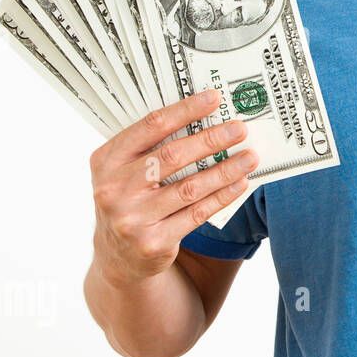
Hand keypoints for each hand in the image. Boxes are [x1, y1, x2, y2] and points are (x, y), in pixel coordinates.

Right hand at [89, 89, 255, 282]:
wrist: (118, 258)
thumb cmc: (130, 201)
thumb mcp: (125, 172)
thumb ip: (152, 148)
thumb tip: (206, 119)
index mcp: (106, 161)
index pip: (150, 127)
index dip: (185, 110)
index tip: (214, 98)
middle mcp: (114, 189)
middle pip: (172, 155)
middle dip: (211, 139)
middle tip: (239, 129)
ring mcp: (132, 218)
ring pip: (190, 187)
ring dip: (225, 170)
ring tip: (250, 157)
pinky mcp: (153, 242)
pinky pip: (197, 213)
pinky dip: (222, 196)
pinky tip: (239, 184)